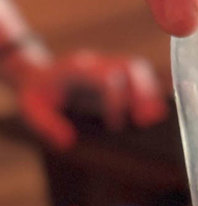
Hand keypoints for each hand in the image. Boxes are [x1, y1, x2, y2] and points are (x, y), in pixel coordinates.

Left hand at [17, 51, 167, 148]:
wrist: (35, 74)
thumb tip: (67, 142)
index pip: (105, 77)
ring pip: (139, 69)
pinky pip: (140, 76)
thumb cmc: (37, 95)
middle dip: (144, 93)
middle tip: (147, 121)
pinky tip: (155, 113)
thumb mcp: (33, 110)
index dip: (116, 99)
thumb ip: (48, 125)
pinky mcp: (117, 73)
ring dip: (151, 92)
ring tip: (156, 117)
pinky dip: (150, 92)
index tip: (115, 125)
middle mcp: (96, 63)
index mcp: (76, 69)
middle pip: (130, 67)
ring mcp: (108, 65)